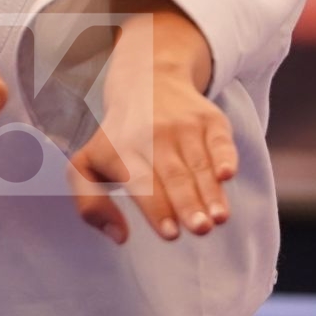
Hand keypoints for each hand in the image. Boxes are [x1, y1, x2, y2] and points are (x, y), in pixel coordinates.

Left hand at [67, 53, 238, 245]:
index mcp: (122, 150)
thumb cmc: (117, 137)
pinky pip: (220, 141)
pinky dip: (225, 156)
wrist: (147, 79)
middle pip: (173, 175)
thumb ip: (90, 203)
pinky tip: (227, 174)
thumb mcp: (87, 163)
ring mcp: (183, 125)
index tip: (171, 233)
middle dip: (187, 204)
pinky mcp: (209, 119)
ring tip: (219, 217)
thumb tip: (120, 237)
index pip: (142, 183)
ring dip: (210, 191)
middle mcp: (153, 135)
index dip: (157, 208)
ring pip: (198, 163)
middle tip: (201, 228)